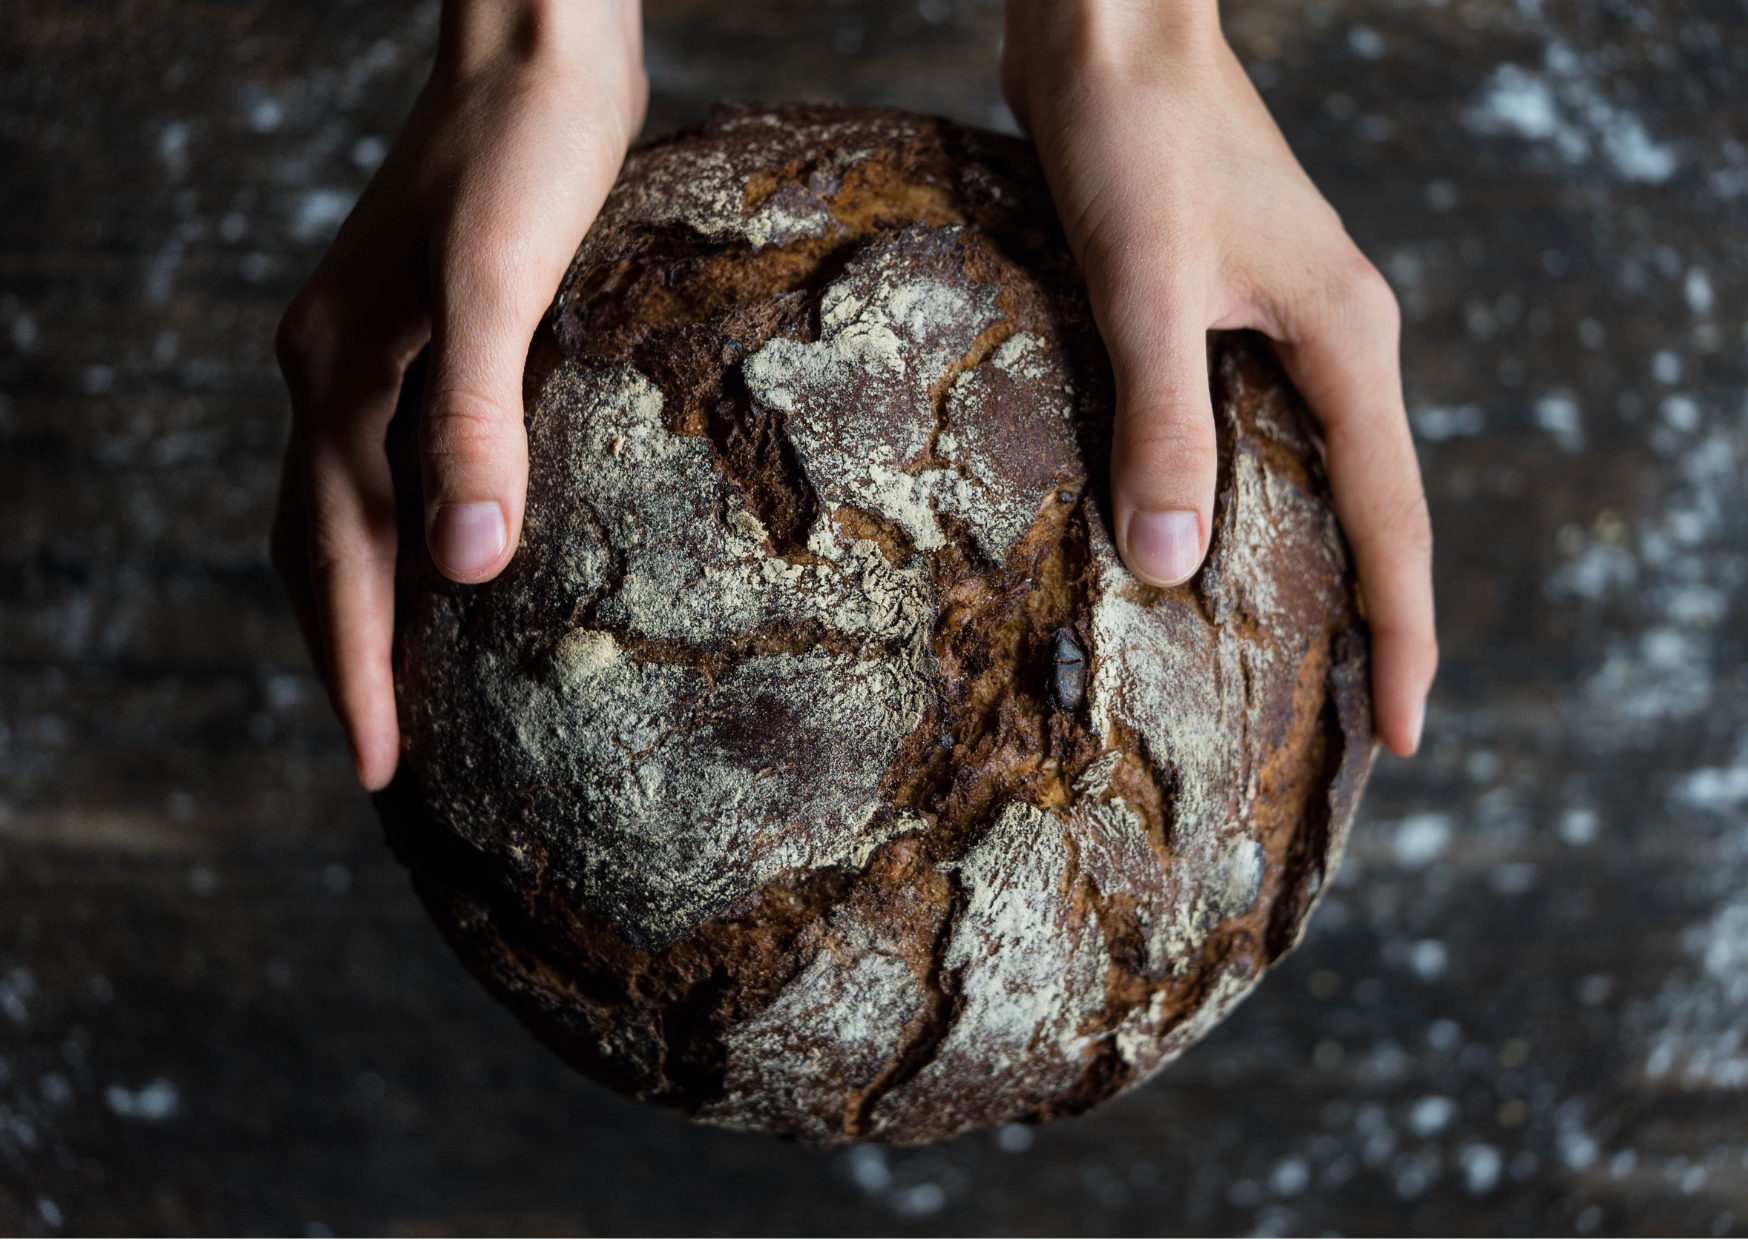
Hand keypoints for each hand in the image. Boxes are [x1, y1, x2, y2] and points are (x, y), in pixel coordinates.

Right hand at [273, 0, 646, 788]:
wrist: (539, 46)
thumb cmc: (528, 153)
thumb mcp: (502, 284)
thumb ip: (475, 419)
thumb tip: (464, 568)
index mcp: (339, 379)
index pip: (335, 561)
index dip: (358, 672)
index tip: (382, 772)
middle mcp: (333, 374)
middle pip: (319, 549)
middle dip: (347, 658)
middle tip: (387, 758)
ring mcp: (369, 352)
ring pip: (349, 511)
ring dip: (369, 603)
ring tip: (407, 686)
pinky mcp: (422, 335)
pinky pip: (391, 464)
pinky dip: (407, 533)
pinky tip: (459, 557)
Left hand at [1002, 0, 1436, 754]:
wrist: (1108, 26)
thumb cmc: (1133, 134)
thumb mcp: (1144, 287)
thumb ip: (1162, 423)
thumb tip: (1170, 566)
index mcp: (1343, 342)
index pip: (1394, 522)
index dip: (1402, 636)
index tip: (1403, 738)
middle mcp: (1331, 339)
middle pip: (1371, 508)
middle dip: (1370, 620)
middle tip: (1351, 728)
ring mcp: (1280, 322)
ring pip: (1312, 471)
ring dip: (1309, 564)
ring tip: (1287, 661)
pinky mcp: (1223, 307)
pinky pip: (1252, 429)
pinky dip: (1242, 498)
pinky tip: (1202, 539)